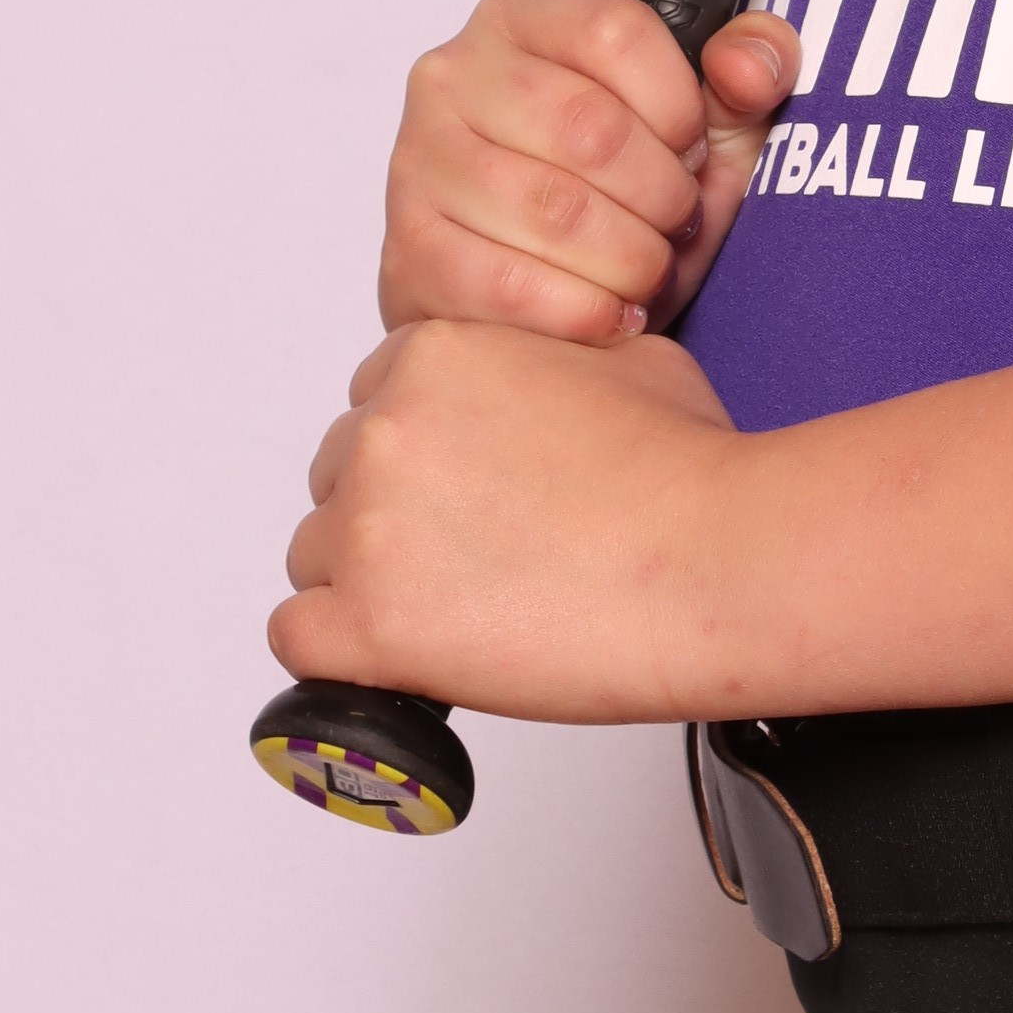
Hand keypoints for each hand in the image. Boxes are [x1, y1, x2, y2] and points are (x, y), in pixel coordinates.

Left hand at [271, 317, 749, 720]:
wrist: (714, 560)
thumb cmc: (688, 472)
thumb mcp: (626, 358)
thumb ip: (546, 363)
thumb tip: (541, 393)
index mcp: (435, 357)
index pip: (376, 405)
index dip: (427, 454)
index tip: (467, 492)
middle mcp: (385, 432)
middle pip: (339, 479)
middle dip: (396, 516)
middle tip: (474, 554)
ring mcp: (369, 528)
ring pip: (315, 558)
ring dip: (371, 583)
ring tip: (460, 609)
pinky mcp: (368, 623)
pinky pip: (298, 638)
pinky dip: (344, 653)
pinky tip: (405, 655)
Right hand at [379, 0, 795, 342]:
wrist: (540, 293)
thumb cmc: (622, 194)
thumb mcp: (704, 123)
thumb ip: (748, 71)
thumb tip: (750, 66)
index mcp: (522, 18)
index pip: (614, 30)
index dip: (678, 103)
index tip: (693, 149)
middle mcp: (453, 75)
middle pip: (587, 127)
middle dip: (661, 193)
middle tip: (678, 223)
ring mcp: (420, 162)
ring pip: (552, 210)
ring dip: (629, 257)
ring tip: (649, 269)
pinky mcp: (409, 250)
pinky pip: (507, 285)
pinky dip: (583, 311)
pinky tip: (615, 315)